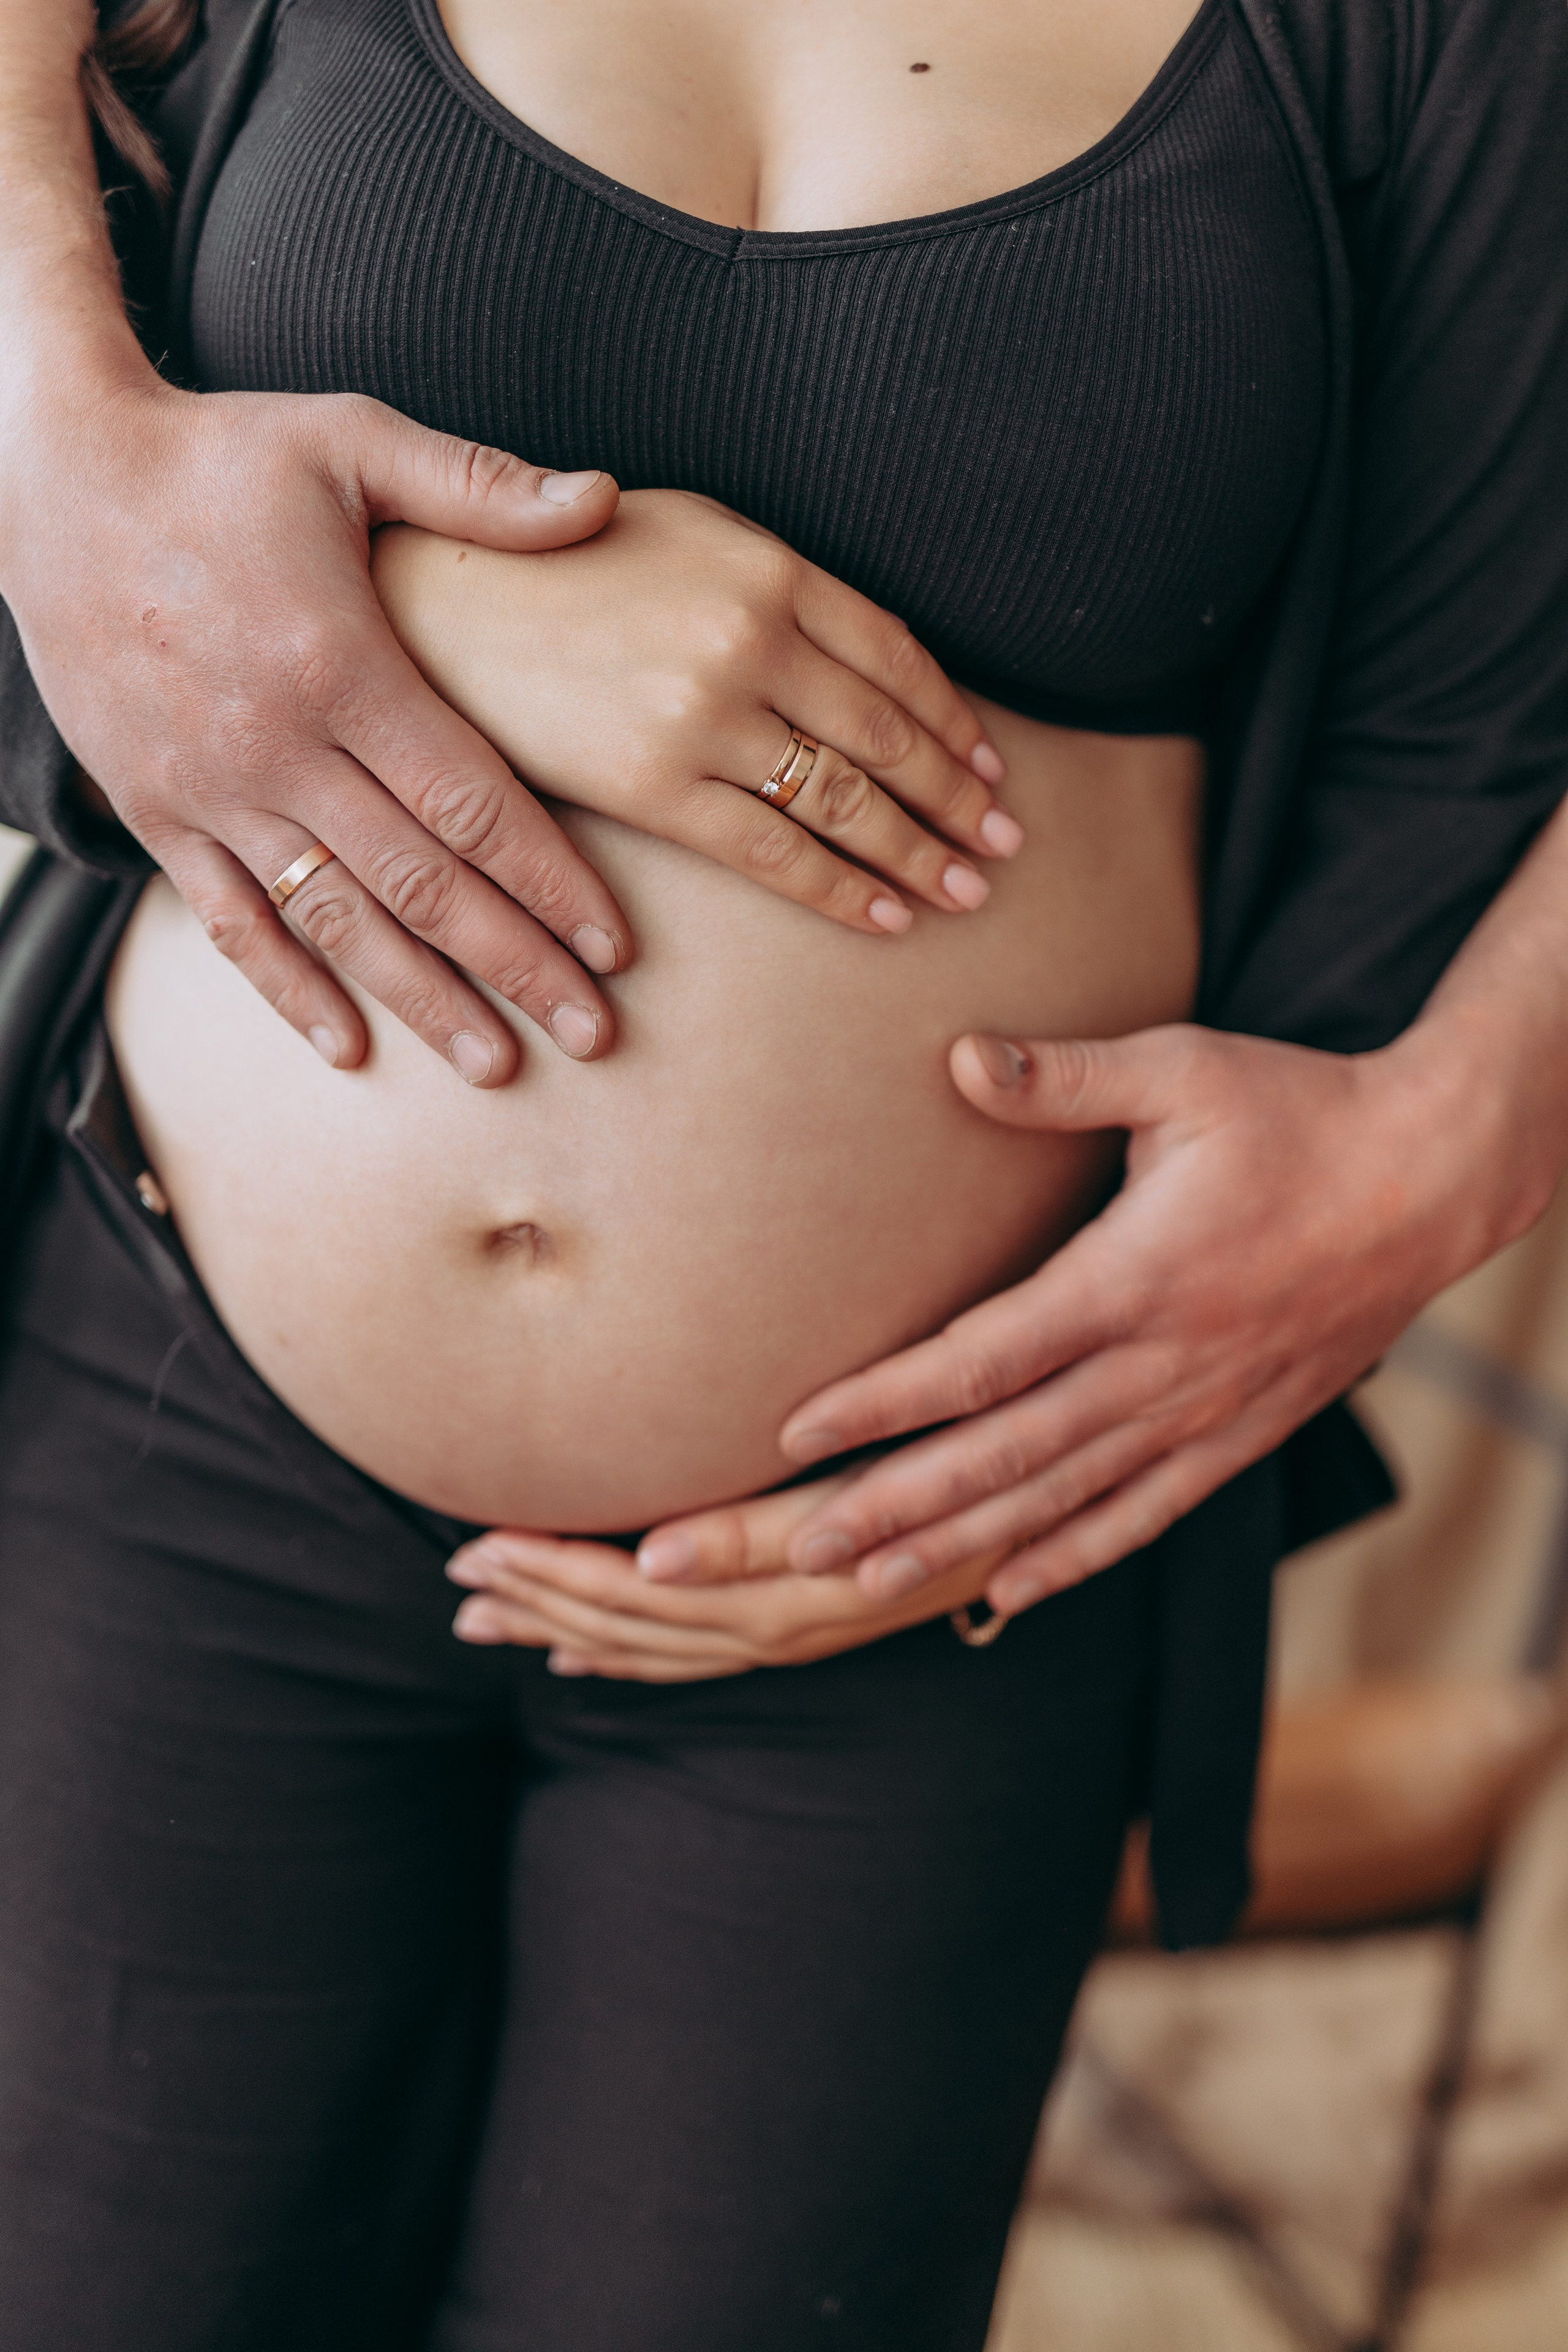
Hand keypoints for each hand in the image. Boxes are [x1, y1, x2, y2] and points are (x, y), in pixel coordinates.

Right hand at [0, 367, 630, 1083]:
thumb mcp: (351, 440)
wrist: (50, 476)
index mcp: (342, 664)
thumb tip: (606, 500)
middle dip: (516, 966)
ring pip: (336, 921)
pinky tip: (348, 1047)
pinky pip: (229, 921)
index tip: (615, 949)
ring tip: (496, 1064)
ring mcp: (210, 789)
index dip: (552, 883)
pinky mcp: (153, 808)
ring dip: (421, 1000)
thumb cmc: (219, 454)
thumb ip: (480, 489)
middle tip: (593, 1035)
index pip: (473, 803)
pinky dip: (288, 989)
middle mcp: (277, 745)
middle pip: (422, 883)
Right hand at [372, 490, 1016, 936]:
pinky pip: (772, 851)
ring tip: (965, 889)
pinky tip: (886, 915)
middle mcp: (747, 635)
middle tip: (1004, 841)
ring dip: (918, 851)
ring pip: (842, 798)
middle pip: (885, 733)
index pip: (893, 656)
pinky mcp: (652, 783)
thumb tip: (859, 649)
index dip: (951, 720)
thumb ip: (770, 580)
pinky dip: (842, 889)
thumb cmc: (556, 564)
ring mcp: (702, 712)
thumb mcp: (681, 531)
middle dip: (956, 797)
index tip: (988, 765)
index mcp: (764, 564)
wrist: (435, 599)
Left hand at [445, 1474, 1006, 1680]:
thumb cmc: (962, 1444)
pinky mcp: (801, 1634)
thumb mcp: (886, 1460)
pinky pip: (689, 1664)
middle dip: (541, 1592)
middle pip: (637, 1619)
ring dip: (559, 1624)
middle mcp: (792, 1618)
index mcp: (798, 1576)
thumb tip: (659, 1550)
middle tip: (456, 1570)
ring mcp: (797, 1632)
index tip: (487, 1546)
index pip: (652, 1585)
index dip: (565, 1570)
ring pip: (653, 1646)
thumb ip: (772, 1518)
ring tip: (477, 1613)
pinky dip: (618, 1658)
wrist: (1050, 1508)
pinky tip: (562, 1653)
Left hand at [750, 1020, 1511, 1614]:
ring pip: (1063, 1501)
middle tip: (804, 1547)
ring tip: (869, 1585)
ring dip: (962, 1547)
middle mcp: (1163, 1364)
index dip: (885, 1401)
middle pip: (1006, 1455)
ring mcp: (1206, 1411)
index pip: (983, 1358)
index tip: (798, 1430)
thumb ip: (1065, 1076)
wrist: (1437, 1178)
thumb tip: (957, 1057)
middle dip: (899, 1506)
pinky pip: (1146, 1513)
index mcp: (1134, 1277)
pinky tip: (1009, 1591)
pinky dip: (1074, 1557)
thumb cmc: (1302, 1111)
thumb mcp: (1185, 1068)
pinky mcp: (1245, 1432)